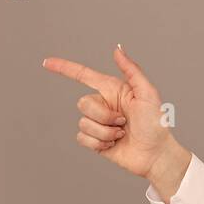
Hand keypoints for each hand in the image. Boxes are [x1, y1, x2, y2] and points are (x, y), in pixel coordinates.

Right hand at [42, 44, 180, 180]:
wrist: (155, 154)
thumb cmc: (156, 123)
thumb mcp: (147, 93)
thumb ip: (131, 70)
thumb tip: (117, 49)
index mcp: (113, 90)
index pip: (84, 75)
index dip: (64, 68)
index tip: (47, 62)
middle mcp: (103, 104)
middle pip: (83, 104)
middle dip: (104, 116)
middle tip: (124, 121)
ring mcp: (98, 123)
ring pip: (83, 123)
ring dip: (105, 131)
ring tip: (122, 134)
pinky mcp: (95, 140)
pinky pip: (82, 138)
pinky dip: (99, 142)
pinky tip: (114, 144)